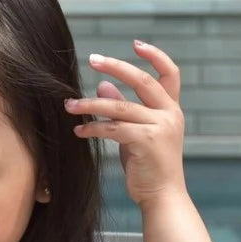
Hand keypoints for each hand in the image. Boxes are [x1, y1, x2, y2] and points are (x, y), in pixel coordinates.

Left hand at [65, 40, 185, 206]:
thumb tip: (104, 84)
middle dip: (116, 66)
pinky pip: (114, 128)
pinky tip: (78, 131)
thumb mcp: (137, 133)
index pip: (170, 74)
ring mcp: (161, 128)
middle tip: (92, 59)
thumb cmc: (149, 166)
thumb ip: (125, 109)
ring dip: (91, 103)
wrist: (163, 197)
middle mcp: (170, 114)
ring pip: (120, 106)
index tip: (136, 44)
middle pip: (143, 80)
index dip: (155, 56)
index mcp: (171, 109)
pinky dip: (93, 128)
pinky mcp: (147, 142)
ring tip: (69, 104)